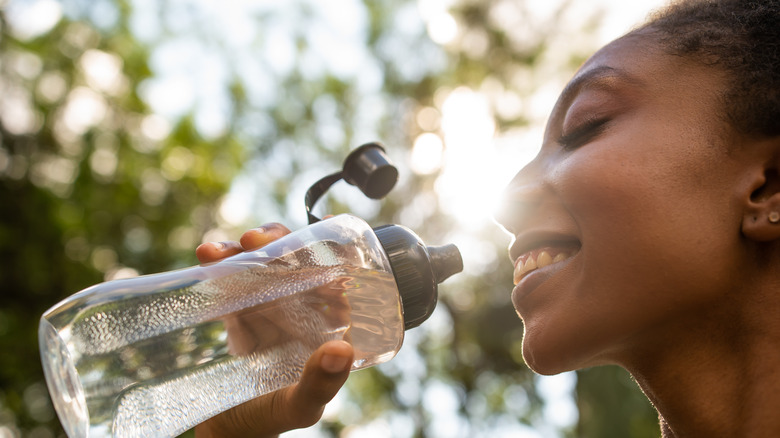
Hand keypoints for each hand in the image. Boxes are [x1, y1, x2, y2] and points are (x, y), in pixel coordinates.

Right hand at [193, 223, 354, 437]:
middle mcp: (302, 314)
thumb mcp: (298, 407)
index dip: (328, 254)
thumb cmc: (269, 422)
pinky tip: (206, 256)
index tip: (316, 234)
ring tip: (224, 250)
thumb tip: (342, 350)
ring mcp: (269, 310)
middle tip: (257, 240)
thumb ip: (320, 384)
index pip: (336, 281)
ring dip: (245, 249)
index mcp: (327, 328)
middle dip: (278, 243)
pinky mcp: (239, 312)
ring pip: (263, 265)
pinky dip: (220, 264)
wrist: (223, 434)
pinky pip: (233, 280)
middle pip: (296, 264)